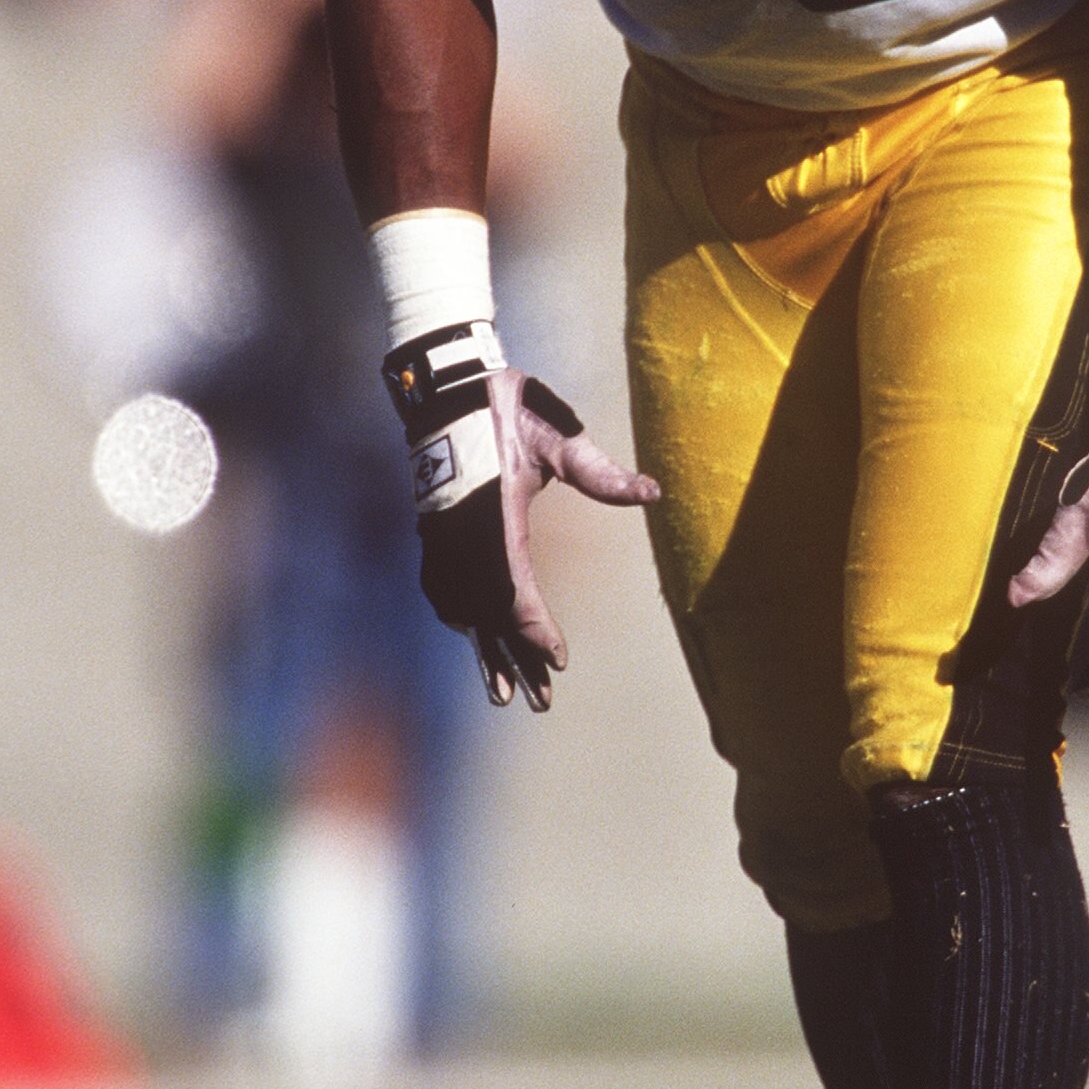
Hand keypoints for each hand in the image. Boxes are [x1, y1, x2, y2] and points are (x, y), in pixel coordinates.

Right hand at [384, 329, 657, 709]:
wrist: (444, 384)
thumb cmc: (507, 406)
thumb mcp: (556, 433)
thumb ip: (600, 471)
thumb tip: (654, 494)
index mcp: (493, 515)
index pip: (514, 589)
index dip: (534, 629)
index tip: (557, 660)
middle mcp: (461, 535)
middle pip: (489, 614)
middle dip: (516, 659)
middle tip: (541, 703)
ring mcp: (441, 536)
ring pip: (463, 609)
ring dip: (485, 650)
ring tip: (503, 693)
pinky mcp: (434, 531)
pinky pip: (443, 589)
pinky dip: (460, 619)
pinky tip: (471, 636)